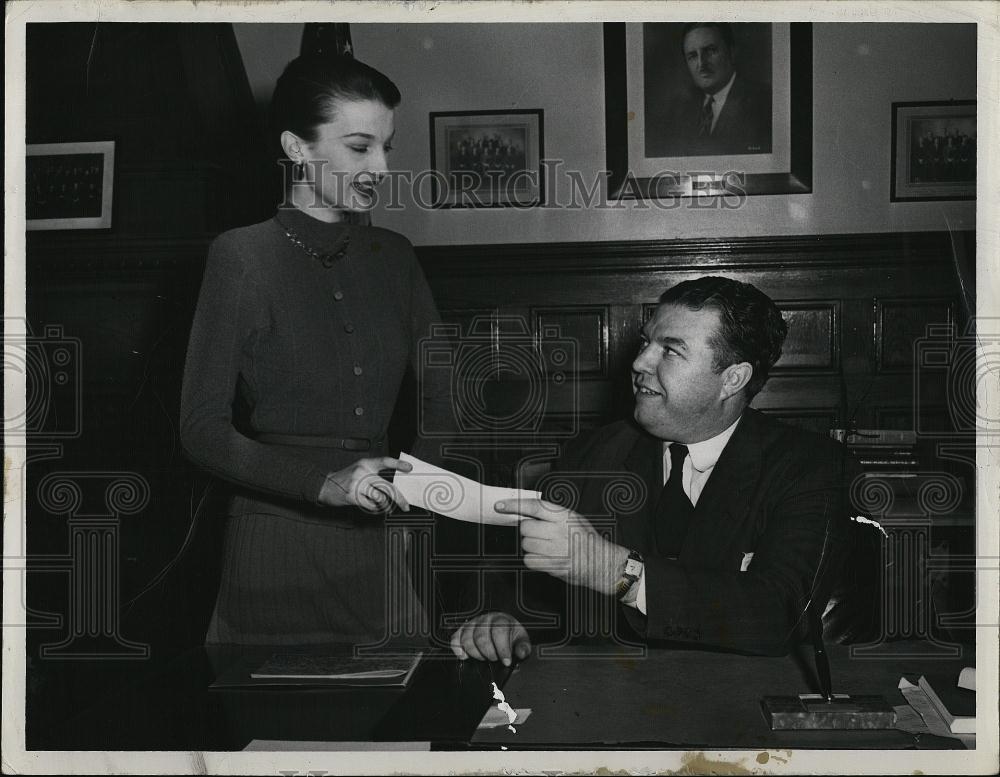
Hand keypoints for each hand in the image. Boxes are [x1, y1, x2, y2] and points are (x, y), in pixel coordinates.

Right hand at [318, 456, 411, 512]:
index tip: (410, 468)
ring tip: (387, 507)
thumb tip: (394, 482)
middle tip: (406, 506)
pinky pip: (371, 505)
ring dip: (386, 506)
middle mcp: (363, 472)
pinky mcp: (353, 496)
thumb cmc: (345, 479)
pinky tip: (374, 507)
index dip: (398, 465)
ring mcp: (358, 484)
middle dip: (400, 498)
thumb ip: (374, 473)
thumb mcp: (359, 469)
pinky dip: (375, 508)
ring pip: (381, 497)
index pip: (385, 461)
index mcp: (366, 463)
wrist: (325, 486)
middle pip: (387, 486)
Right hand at [450, 612, 530, 666]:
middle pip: (481, 638)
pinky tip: (465, 655)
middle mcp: (485, 620)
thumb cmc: (510, 634)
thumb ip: (523, 647)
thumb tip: (521, 653)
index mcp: (501, 620)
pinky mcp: (462, 630)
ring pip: (467, 639)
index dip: (502, 649)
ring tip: (484, 657)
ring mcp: (472, 624)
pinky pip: (455, 639)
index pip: (499, 632)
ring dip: (475, 653)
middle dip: (489, 653)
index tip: (506, 661)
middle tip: (494, 659)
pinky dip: (458, 649)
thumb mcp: (521, 639)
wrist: (501, 625)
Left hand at [496, 498, 627, 594]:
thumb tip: (525, 513)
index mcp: (564, 516)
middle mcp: (559, 530)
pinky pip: (529, 560)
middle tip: (540, 535)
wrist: (601, 562)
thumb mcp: (573, 518)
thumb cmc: (586, 540)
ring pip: (526, 544)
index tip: (500, 505)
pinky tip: (545, 558)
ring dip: (531, 546)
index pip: (533, 506)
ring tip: (546, 548)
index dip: (514, 505)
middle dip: (529, 531)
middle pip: (525, 528)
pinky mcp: (553, 565)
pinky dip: (533, 560)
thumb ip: (551, 514)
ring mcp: (556, 549)